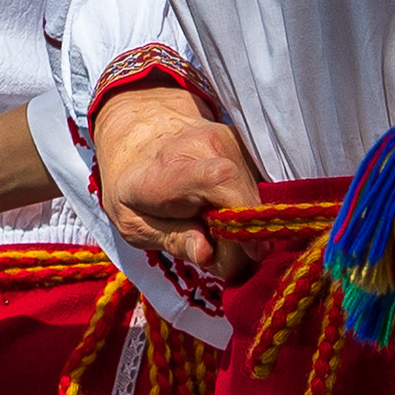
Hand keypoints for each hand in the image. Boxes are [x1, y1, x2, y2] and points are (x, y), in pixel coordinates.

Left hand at [92, 88, 263, 275]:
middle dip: (242, 239)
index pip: (217, 180)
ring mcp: (233, 141)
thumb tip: (207, 254)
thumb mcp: (135, 224)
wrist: (142, 138)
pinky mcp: (249, 146)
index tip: (253, 251)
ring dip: (244, 226)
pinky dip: (248, 211)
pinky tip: (226, 215)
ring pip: (256, 198)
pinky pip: (259, 190)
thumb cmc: (134, 190)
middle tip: (221, 256)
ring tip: (215, 231)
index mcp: (167, 168)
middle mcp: (206, 145)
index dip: (241, 217)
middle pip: (245, 200)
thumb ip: (172, 239)